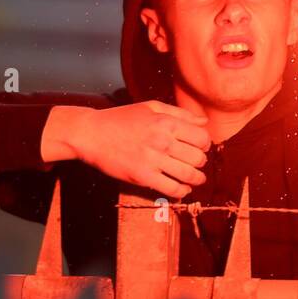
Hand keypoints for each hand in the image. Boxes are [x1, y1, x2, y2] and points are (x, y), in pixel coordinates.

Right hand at [41, 101, 210, 198]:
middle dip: (201, 162)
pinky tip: (183, 189)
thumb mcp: (152, 107)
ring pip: (188, 174)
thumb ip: (180, 114)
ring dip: (197, 179)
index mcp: (167, 122)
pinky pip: (171, 188)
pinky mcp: (143, 176)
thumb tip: (204, 122)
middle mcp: (163, 141)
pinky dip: (182, 191)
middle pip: (198, 157)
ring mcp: (153, 160)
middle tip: (197, 163)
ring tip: (197, 179)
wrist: (92, 134)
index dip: (205, 144)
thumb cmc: (122, 119)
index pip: (202, 138)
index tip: (201, 148)